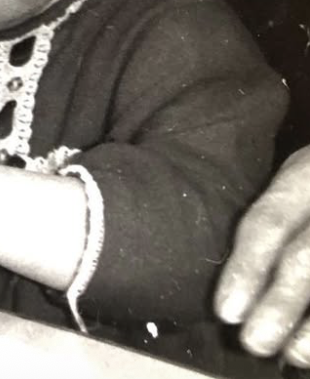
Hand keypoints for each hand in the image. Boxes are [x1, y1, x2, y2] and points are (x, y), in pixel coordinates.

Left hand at [216, 147, 309, 365]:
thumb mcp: (301, 175)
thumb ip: (277, 220)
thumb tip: (238, 289)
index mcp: (306, 173)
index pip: (271, 221)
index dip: (247, 267)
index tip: (227, 311)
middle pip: (305, 257)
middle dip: (279, 304)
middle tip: (254, 342)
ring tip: (294, 355)